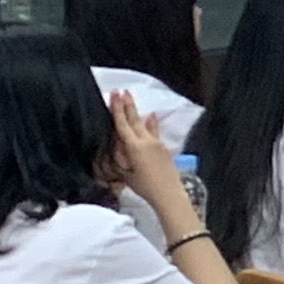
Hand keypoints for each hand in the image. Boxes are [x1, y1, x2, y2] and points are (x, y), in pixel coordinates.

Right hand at [109, 91, 186, 208]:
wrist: (168, 193)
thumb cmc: (144, 187)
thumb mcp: (126, 173)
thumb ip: (121, 157)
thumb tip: (117, 144)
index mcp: (134, 147)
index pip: (122, 124)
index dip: (117, 109)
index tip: (114, 94)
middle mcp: (146, 141)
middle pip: (134, 119)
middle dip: (127, 105)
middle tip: (122, 90)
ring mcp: (156, 143)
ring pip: (144, 124)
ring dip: (136, 111)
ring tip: (130, 98)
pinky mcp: (162, 148)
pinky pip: (154, 131)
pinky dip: (151, 123)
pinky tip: (151, 115)